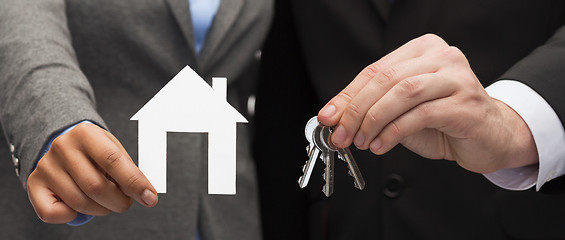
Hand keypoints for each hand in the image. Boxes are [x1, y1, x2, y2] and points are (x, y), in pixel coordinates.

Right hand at [26, 123, 157, 223]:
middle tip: (126, 202)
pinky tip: (79, 208)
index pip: (114, 161)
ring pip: (79, 203)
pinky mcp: (34, 184)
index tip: (150, 198)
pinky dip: (70, 217)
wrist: (64, 143)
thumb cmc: (96, 151)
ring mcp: (46, 166)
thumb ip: (128, 170)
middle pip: (96, 186)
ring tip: (106, 202)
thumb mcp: (114, 149)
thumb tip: (145, 194)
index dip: (135, 183)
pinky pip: (52, 213)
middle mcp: (62, 147)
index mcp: (86, 133)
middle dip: (119, 202)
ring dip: (101, 210)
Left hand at [318, 34, 537, 172]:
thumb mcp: (401, 110)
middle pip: (386, 79)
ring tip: (362, 141)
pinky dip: (394, 132)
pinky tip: (382, 145)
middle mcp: (442, 57)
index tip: (328, 116)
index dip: (347, 95)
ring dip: (374, 120)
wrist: (489, 137)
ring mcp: (457, 78)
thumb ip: (373, 106)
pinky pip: (420, 114)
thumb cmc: (444, 120)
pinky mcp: (466, 103)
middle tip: (341, 134)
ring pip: (403, 93)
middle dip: (356, 110)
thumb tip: (335, 117)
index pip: (375, 70)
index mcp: (422, 49)